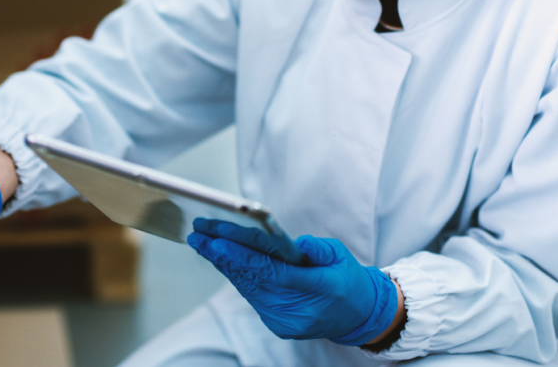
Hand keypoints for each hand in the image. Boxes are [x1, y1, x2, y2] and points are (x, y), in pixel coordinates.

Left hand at [188, 218, 398, 344]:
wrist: (357, 315)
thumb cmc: (348, 280)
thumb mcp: (340, 255)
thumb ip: (317, 248)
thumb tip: (293, 243)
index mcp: (318, 290)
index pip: (273, 272)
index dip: (243, 256)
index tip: (219, 240)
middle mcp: (296, 310)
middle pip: (252, 279)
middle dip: (222, 256)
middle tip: (199, 235)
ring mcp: (284, 320)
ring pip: (247, 287)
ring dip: (223, 264)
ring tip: (201, 242)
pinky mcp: (275, 322)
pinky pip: (250, 294)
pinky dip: (234, 274)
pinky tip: (219, 258)